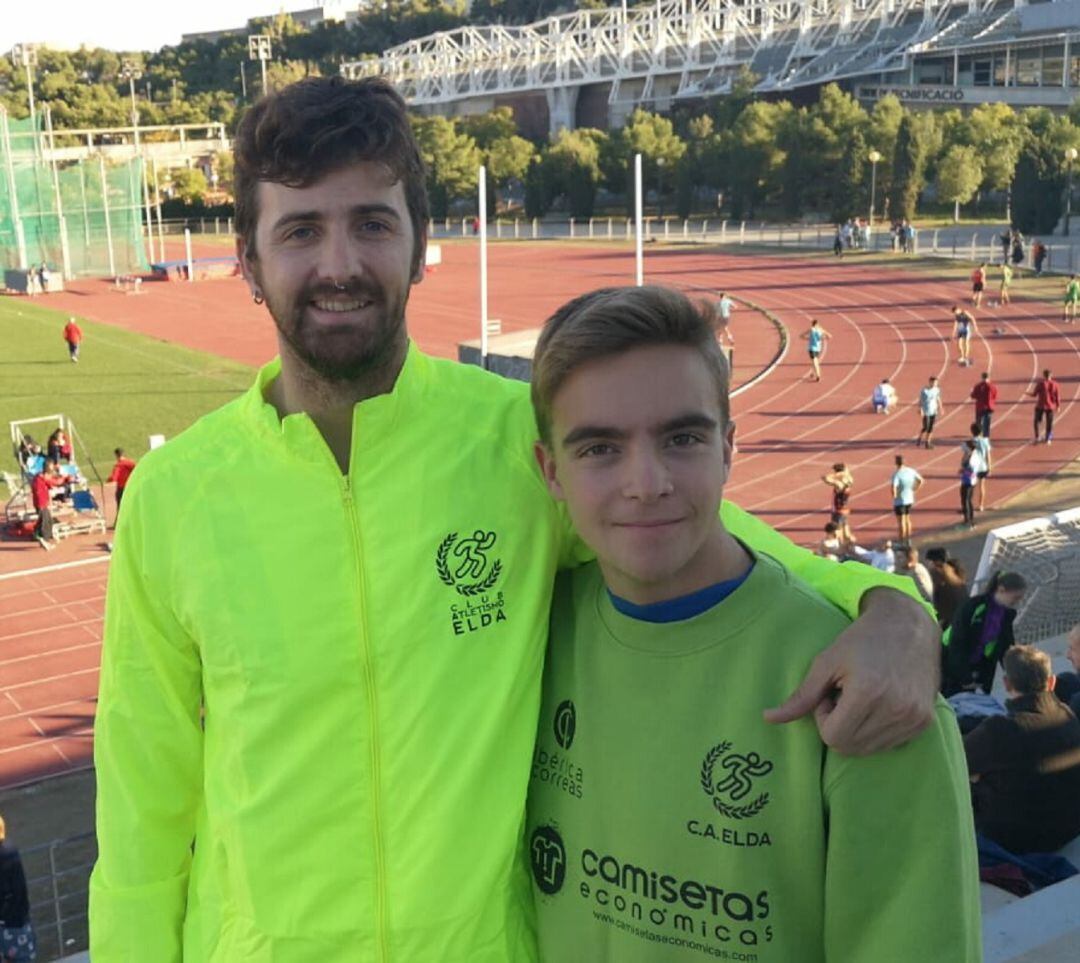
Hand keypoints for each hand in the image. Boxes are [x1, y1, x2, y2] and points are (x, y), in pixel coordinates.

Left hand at [763, 587, 939, 754]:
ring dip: (858, 729)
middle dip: (839, 726)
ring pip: (870, 749)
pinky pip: (890, 744)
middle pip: (850, 747)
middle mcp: (896, 710)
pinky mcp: (926, 722)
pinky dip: (876, 730)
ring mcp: (914, 718)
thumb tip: (768, 718)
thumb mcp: (826, 662)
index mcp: (868, 694)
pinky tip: (878, 702)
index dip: (823, 719)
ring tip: (861, 698)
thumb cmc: (862, 639)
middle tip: (843, 696)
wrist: (908, 626)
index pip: (833, 738)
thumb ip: (801, 696)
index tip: (829, 694)